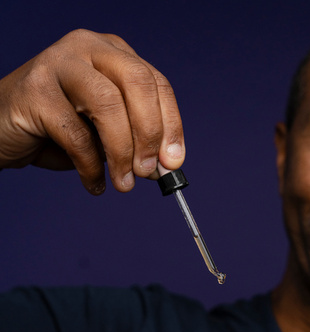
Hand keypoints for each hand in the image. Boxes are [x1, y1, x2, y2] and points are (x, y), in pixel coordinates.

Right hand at [0, 29, 184, 193]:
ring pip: (107, 104)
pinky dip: (90, 167)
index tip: (173, 163)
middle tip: (149, 172)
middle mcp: (88, 48)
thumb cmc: (57, 129)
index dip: (171, 125)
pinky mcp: (36, 90)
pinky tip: (94, 184)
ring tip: (124, 183)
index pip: (156, 83)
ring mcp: (59, 64)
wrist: (2, 127)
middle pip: (137, 83)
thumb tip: (163, 167)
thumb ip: (134, 142)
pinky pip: (75, 134)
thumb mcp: (105, 134)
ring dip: (122, 152)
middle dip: (150, 133)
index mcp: (112, 53)